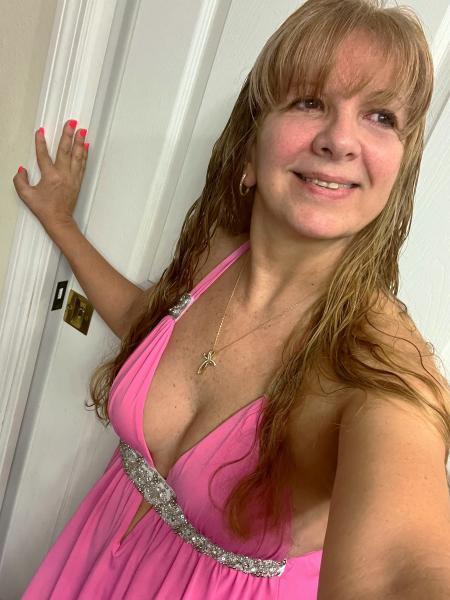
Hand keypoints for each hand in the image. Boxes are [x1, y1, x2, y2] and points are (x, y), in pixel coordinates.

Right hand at [12, 120, 88, 234]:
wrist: (59, 220)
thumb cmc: (44, 209)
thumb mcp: (26, 195)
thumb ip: (20, 180)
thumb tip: (21, 169)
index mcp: (50, 177)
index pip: (44, 155)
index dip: (41, 142)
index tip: (41, 131)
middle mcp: (63, 175)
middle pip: (65, 150)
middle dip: (68, 134)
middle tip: (71, 122)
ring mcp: (72, 178)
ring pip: (77, 156)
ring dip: (79, 142)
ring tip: (82, 130)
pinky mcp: (78, 182)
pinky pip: (82, 165)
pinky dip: (84, 155)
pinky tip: (86, 146)